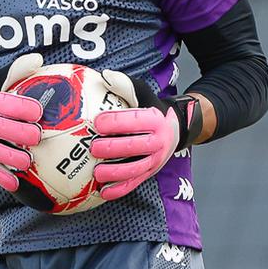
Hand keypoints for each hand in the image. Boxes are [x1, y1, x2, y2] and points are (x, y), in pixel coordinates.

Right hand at [0, 53, 44, 190]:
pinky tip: (15, 183)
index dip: (21, 107)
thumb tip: (38, 60)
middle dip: (19, 133)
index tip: (38, 111)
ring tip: (29, 161)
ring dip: (12, 157)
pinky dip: (1, 177)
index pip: (3, 103)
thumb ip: (16, 72)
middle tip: (37, 136)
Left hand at [88, 70, 201, 200]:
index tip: (97, 122)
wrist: (174, 129)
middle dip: (113, 149)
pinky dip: (119, 189)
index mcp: (154, 120)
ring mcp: (154, 160)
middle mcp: (157, 141)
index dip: (116, 122)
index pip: (135, 121)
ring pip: (135, 169)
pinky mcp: (149, 173)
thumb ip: (124, 85)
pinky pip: (134, 184)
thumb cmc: (150, 109)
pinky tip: (103, 192)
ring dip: (115, 172)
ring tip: (96, 173)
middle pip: (134, 147)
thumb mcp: (141, 93)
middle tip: (93, 148)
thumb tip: (104, 76)